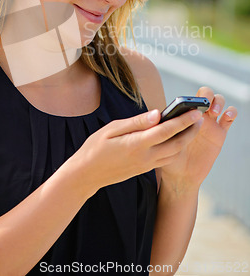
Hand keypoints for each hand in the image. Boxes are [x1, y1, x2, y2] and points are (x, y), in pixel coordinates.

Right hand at [73, 108, 203, 193]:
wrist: (87, 174)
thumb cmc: (95, 147)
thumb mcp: (112, 129)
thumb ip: (136, 122)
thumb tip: (157, 114)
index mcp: (136, 145)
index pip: (165, 131)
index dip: (182, 121)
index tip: (195, 112)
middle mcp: (145, 157)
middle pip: (176, 145)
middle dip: (191, 131)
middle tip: (200, 117)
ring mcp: (146, 166)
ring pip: (174, 154)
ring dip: (186, 141)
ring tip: (192, 127)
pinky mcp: (145, 170)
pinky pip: (166, 160)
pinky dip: (176, 149)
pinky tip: (176, 139)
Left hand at [159, 87, 236, 192]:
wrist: (181, 174)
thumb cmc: (169, 155)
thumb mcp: (164, 140)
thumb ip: (166, 127)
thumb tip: (160, 114)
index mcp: (184, 114)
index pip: (190, 97)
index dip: (192, 97)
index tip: (191, 104)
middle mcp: (197, 115)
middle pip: (206, 94)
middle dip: (207, 96)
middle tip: (206, 106)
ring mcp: (210, 123)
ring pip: (219, 101)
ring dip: (218, 102)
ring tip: (214, 111)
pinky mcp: (220, 133)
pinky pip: (228, 119)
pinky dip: (231, 113)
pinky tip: (227, 116)